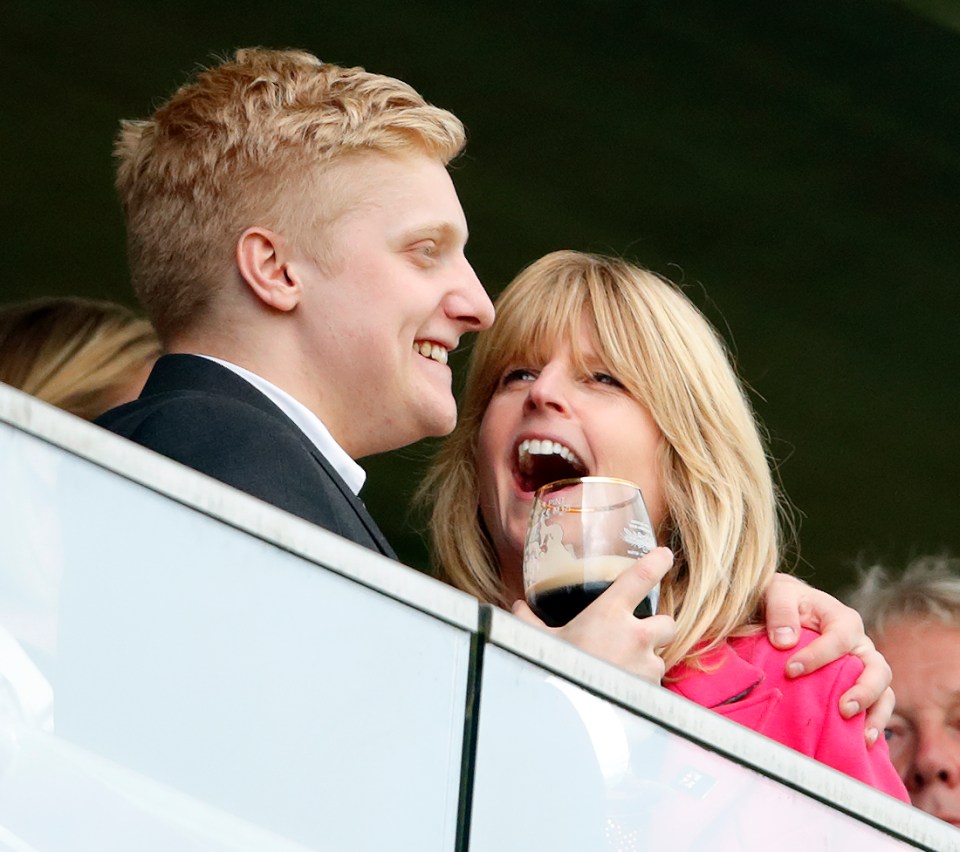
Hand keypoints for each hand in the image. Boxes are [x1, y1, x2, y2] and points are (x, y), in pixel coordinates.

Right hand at [511, 547, 676, 683]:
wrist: (571, 718)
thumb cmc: (557, 674)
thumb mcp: (541, 643)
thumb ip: (530, 622)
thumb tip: (517, 607)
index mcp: (610, 614)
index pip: (641, 577)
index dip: (656, 562)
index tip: (664, 555)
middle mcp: (635, 636)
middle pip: (667, 622)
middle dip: (657, 628)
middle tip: (638, 635)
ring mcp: (646, 666)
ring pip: (659, 658)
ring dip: (646, 662)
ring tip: (621, 670)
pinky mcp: (651, 692)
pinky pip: (653, 686)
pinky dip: (640, 686)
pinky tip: (620, 691)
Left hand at [761, 573, 892, 745]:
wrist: (786, 610)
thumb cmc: (784, 601)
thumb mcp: (777, 594)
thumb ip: (781, 612)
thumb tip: (785, 641)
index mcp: (842, 619)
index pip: (839, 638)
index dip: (818, 656)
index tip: (791, 670)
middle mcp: (860, 645)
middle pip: (877, 668)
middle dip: (864, 691)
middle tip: (843, 709)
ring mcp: (863, 668)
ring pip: (883, 691)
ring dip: (876, 714)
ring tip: (862, 736)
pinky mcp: (857, 686)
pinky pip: (876, 707)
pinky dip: (874, 724)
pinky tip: (863, 744)